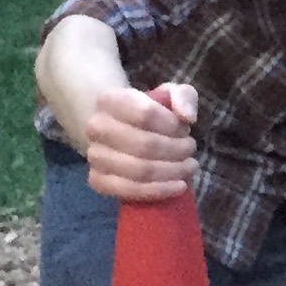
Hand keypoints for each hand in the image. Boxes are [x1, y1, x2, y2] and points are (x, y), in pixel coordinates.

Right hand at [84, 80, 198, 204]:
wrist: (119, 130)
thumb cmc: (148, 112)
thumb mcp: (169, 95)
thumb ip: (183, 97)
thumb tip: (187, 118)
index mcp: (110, 99)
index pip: (146, 114)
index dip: (172, 126)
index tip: (185, 130)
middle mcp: (96, 127)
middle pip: (145, 145)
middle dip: (176, 150)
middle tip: (191, 150)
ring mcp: (94, 156)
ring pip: (140, 170)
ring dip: (172, 171)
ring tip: (189, 167)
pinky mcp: (97, 180)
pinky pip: (130, 191)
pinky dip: (158, 190)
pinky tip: (178, 186)